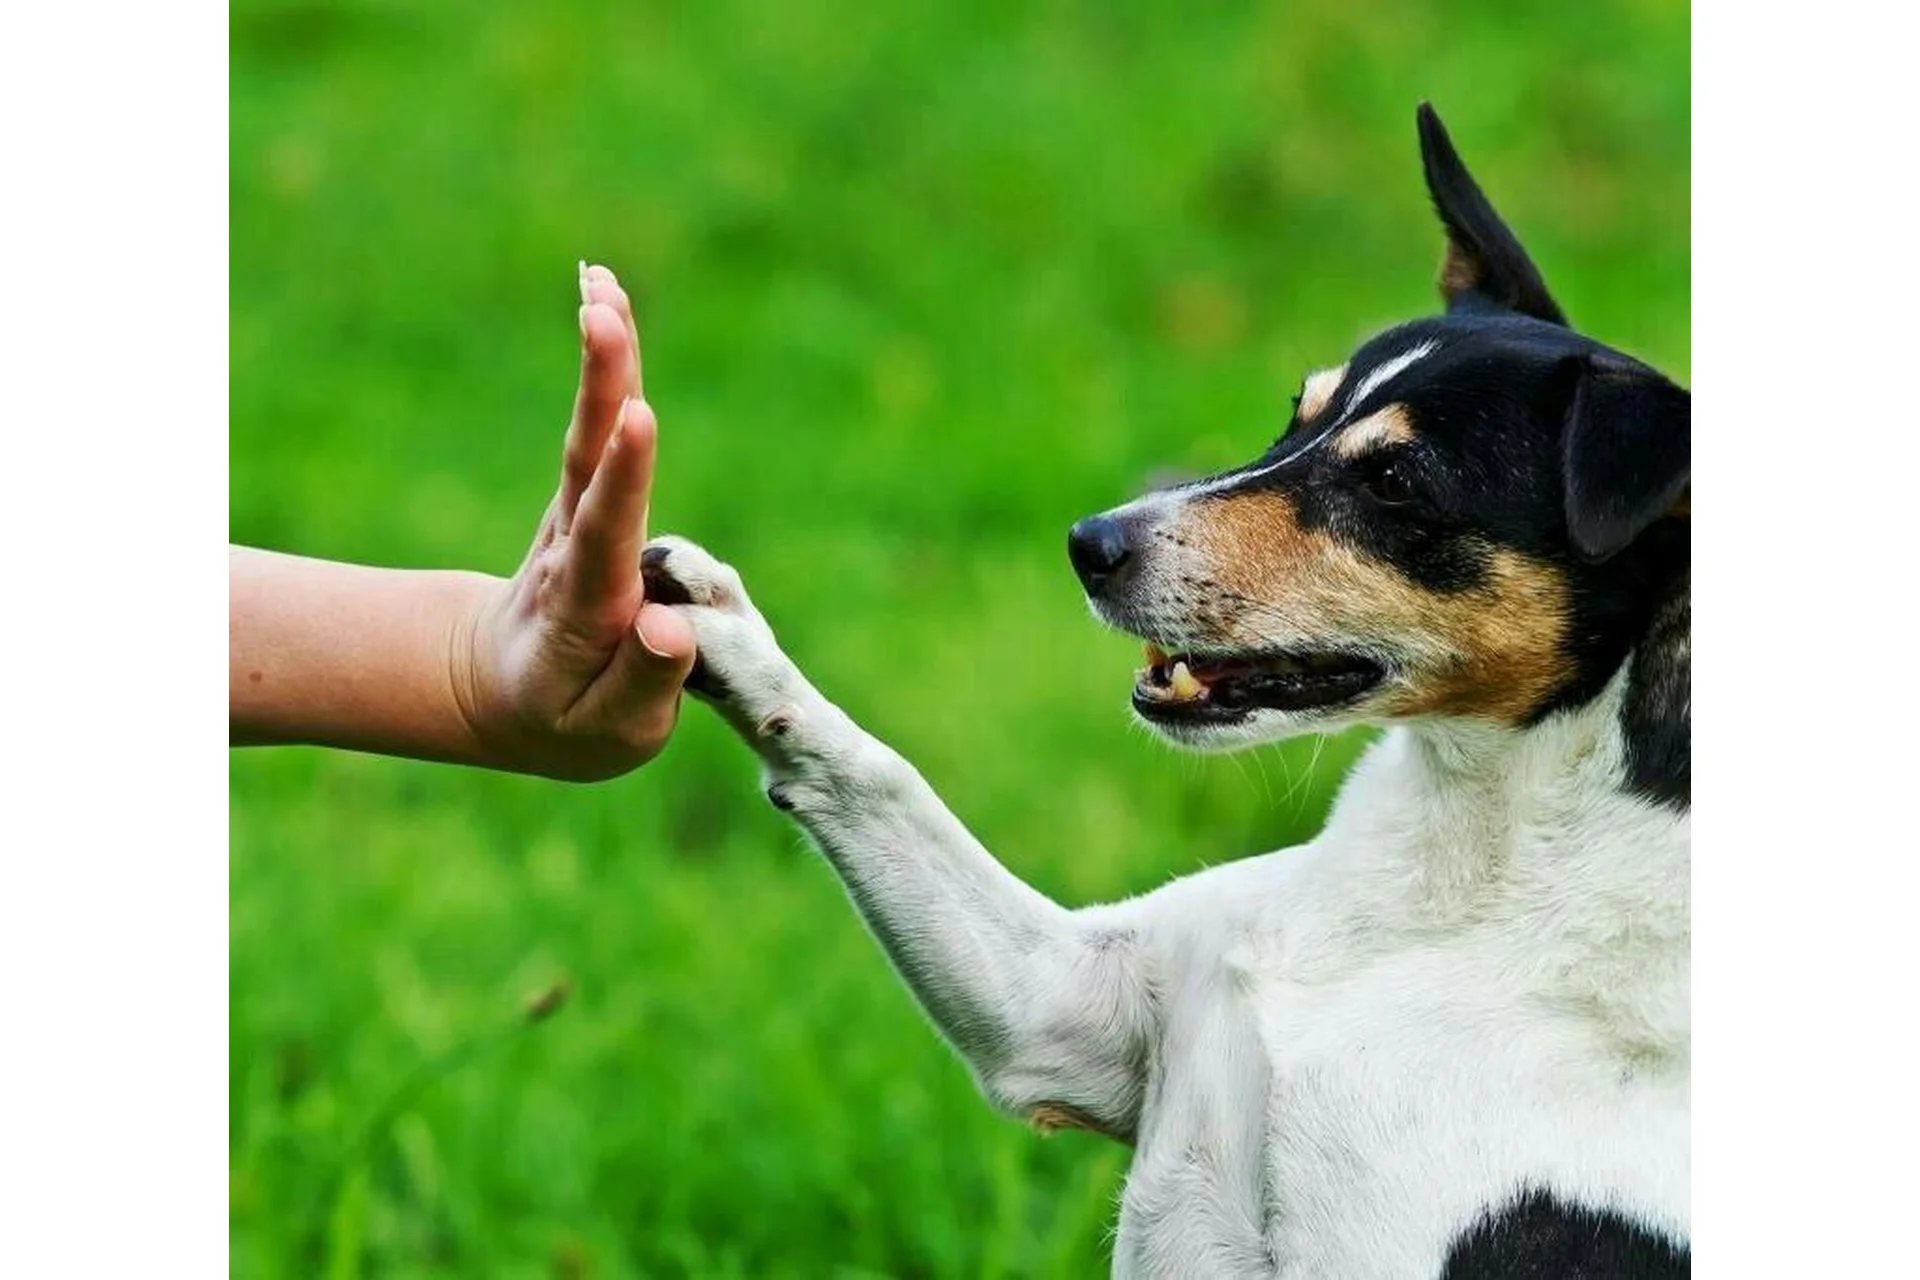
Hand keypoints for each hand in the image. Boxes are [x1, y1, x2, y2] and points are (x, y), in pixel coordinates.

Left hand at [451, 264, 697, 779]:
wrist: (501, 693)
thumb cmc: (567, 722)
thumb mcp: (606, 732)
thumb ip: (642, 684)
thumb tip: (671, 627)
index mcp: (585, 608)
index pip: (605, 535)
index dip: (623, 477)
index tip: (638, 418)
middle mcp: (574, 549)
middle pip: (586, 461)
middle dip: (601, 388)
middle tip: (601, 314)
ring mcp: (576, 516)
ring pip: (590, 431)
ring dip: (602, 359)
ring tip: (601, 283)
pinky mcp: (586, 496)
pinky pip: (599, 425)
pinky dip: (606, 364)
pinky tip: (604, 295)